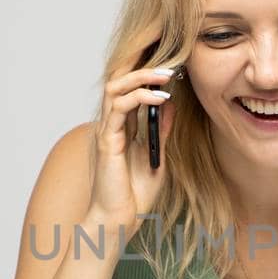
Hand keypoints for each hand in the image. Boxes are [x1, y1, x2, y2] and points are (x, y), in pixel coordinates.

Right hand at [89, 61, 178, 242]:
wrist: (120, 220)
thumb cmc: (134, 194)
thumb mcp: (158, 155)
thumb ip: (160, 129)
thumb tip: (169, 103)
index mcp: (123, 126)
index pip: (130, 87)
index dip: (146, 71)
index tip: (171, 61)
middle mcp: (112, 123)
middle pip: (119, 79)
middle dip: (142, 63)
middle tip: (170, 58)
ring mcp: (107, 130)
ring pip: (116, 86)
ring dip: (142, 76)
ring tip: (167, 75)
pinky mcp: (107, 140)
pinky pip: (119, 107)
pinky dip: (140, 97)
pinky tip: (160, 97)